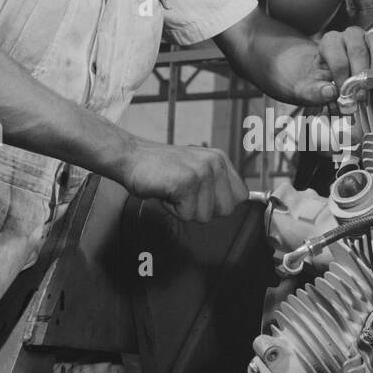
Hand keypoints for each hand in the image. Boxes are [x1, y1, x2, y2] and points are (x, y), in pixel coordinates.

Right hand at [121, 140, 248, 221]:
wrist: (131, 157)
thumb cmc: (161, 168)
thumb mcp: (196, 169)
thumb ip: (216, 184)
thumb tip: (231, 205)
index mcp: (220, 160)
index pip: (241, 196)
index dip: (221, 204)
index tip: (203, 198)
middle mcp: (215, 163)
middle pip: (226, 210)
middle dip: (202, 209)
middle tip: (184, 194)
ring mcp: (201, 172)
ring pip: (204, 215)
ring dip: (184, 209)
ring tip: (173, 190)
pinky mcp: (186, 183)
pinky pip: (186, 214)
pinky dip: (172, 209)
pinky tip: (166, 192)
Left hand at [275, 25, 372, 105]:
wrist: (328, 74)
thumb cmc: (319, 81)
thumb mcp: (307, 89)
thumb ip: (314, 91)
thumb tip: (330, 92)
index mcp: (329, 42)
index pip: (338, 59)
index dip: (344, 79)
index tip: (346, 96)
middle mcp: (349, 35)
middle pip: (358, 50)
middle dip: (361, 75)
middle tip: (362, 95)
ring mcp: (368, 35)